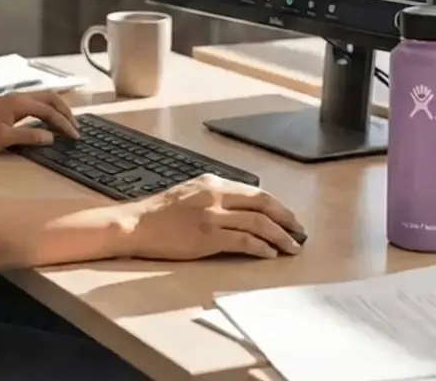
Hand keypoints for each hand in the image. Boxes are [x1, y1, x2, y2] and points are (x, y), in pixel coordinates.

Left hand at [0, 92, 80, 152]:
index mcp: (20, 103)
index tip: (74, 136)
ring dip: (57, 109)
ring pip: (44, 98)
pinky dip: (47, 109)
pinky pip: (36, 102)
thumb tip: (51, 137)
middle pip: (51, 98)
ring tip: (67, 123)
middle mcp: (19, 97)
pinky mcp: (10, 104)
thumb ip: (29, 137)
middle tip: (76, 127)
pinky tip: (48, 120)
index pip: (50, 111)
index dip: (64, 123)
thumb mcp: (4, 139)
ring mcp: (14, 99)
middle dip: (66, 112)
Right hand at [128, 174, 303, 259]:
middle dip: (286, 218)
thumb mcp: (190, 193)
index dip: (277, 206)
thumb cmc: (159, 213)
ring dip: (280, 236)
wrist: (136, 224)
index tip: (287, 217)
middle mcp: (215, 195)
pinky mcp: (207, 236)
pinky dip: (261, 247)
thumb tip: (242, 209)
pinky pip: (244, 241)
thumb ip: (214, 196)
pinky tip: (270, 254)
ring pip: (258, 223)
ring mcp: (212, 215)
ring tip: (291, 247)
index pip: (254, 192)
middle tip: (299, 231)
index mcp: (212, 182)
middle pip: (262, 204)